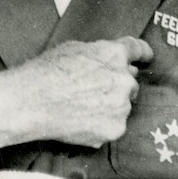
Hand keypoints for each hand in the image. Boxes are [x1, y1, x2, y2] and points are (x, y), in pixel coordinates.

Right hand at [23, 36, 152, 147]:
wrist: (31, 102)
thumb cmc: (46, 72)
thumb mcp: (74, 49)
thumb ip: (99, 53)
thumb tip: (110, 62)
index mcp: (114, 54)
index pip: (138, 50)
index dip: (143, 54)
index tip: (146, 58)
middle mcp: (124, 80)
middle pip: (131, 82)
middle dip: (117, 85)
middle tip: (94, 90)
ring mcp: (121, 106)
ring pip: (122, 105)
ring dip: (110, 106)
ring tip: (82, 107)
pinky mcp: (115, 129)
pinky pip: (114, 125)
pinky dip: (102, 124)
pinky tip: (82, 120)